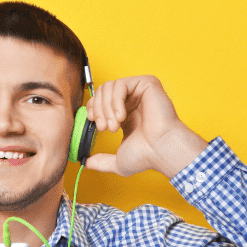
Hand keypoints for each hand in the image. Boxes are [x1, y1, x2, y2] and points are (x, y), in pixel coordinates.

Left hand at [84, 75, 207, 178]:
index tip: (94, 124)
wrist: (161, 150)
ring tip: (114, 125)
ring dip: (106, 107)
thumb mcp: (117, 161)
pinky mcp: (146, 83)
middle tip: (104, 128)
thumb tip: (86, 163)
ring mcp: (139, 91)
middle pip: (101, 91)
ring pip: (108, 87)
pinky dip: (115, 101)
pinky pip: (120, 84)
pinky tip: (122, 116)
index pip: (100, 100)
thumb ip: (101, 161)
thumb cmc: (146, 155)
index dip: (93, 109)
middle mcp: (132, 100)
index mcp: (125, 114)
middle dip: (98, 110)